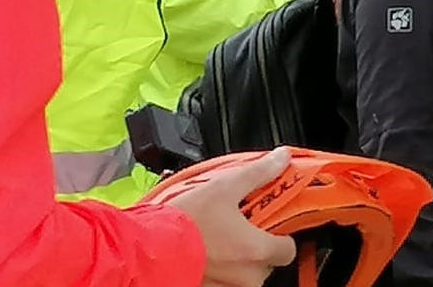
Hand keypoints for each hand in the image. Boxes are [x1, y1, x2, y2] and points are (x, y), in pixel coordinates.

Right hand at [167, 147, 297, 286]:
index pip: (288, 250)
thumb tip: (281, 158)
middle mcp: (245, 277)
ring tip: (217, 238)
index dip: (281, 235)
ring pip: (243, 276)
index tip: (271, 223)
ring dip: (235, 260)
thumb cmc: (183, 223)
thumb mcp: (225, 187)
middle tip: (239, 227)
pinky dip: (217, 270)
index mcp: (256, 251)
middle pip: (266, 263)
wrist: (144, 249)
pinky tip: (203, 252)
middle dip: (255, 246)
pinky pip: (221, 283)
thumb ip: (259, 173)